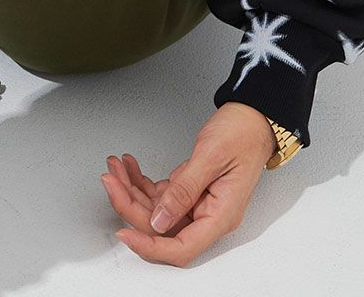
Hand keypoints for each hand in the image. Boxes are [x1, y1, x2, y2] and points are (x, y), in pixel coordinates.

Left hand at [99, 102, 276, 265]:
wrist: (252, 116)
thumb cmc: (242, 133)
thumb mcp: (210, 157)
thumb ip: (184, 190)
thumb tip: (160, 220)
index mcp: (220, 216)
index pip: (181, 247)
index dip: (150, 246)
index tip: (124, 234)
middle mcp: (208, 214)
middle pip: (162, 227)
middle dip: (131, 204)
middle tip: (111, 180)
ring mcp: (198, 203)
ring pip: (156, 210)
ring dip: (132, 189)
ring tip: (115, 168)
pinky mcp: (190, 190)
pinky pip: (161, 194)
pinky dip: (142, 181)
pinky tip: (130, 167)